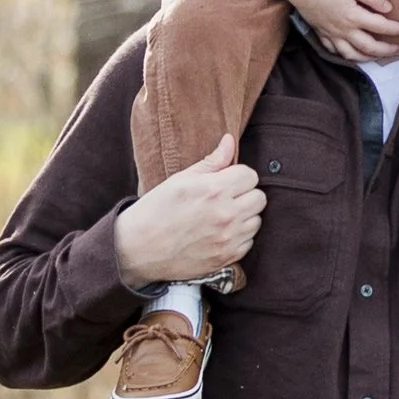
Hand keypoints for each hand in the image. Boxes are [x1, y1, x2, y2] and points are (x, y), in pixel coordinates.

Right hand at [114, 136, 265, 288]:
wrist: (138, 249)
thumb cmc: (156, 210)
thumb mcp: (180, 179)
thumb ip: (211, 162)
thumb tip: (229, 141)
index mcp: (215, 189)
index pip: (251, 175)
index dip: (238, 176)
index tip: (226, 181)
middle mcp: (226, 214)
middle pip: (259, 198)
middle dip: (245, 194)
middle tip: (226, 198)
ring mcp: (228, 238)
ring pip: (256, 220)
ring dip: (244, 216)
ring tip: (222, 216)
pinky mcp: (227, 257)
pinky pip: (248, 242)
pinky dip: (239, 237)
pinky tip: (220, 233)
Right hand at [260, 0, 398, 61]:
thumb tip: (389, 8)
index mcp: (353, 16)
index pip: (382, 27)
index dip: (398, 29)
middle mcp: (343, 30)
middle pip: (369, 47)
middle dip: (387, 50)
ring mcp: (331, 35)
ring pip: (352, 55)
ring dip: (368, 58)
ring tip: (379, 56)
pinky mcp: (322, 34)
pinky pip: (336, 52)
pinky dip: (347, 56)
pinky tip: (353, 54)